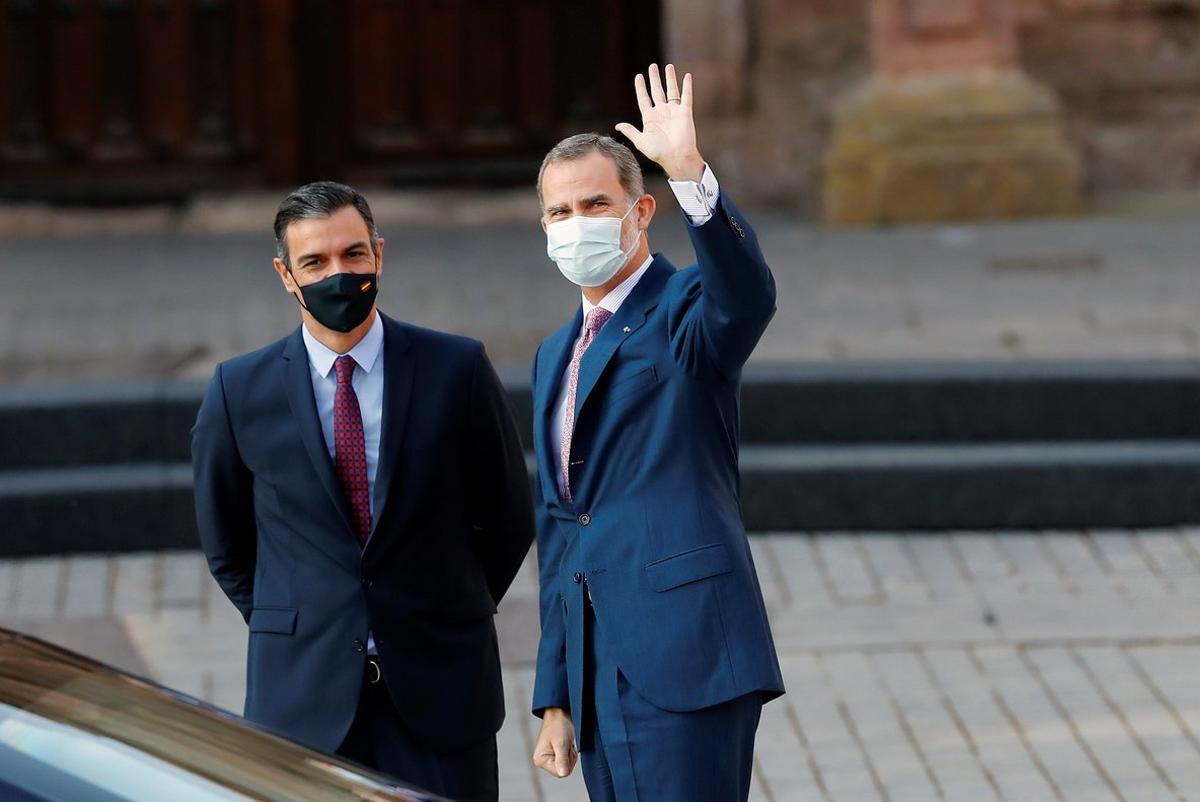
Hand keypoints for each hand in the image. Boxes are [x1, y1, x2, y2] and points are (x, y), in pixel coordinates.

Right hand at [532, 708, 577, 777]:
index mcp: (540, 760)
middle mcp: (542, 762)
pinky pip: (568, 761)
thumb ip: (562, 760)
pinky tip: (567, 743)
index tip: (564, 746)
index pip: (560, 773)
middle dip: (569, 757)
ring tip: (566, 742)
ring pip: (567, 766)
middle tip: (566, 743)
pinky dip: (570, 752)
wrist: (559, 713)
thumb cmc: (558, 725)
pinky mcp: (554, 755)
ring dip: (571, 754)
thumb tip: (563, 774)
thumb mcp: (562, 743)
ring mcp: (548, 759)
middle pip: (564, 771)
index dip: (567, 761)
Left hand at [616, 63, 704, 182]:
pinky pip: (686, 96)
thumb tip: (617, 126)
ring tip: (668, 66)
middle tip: (652, 66)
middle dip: (654, 79)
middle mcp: (661, 113)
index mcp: (650, 118)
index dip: (641, 88)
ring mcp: (674, 111)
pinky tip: (687, 76)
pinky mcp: (685, 112)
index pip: (644, 99)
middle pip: (657, 91)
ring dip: (670, 78)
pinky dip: (687, 86)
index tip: (638, 76)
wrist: (676, 157)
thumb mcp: (640, 141)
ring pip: (671, 90)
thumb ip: (630, 131)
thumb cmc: (658, 152)